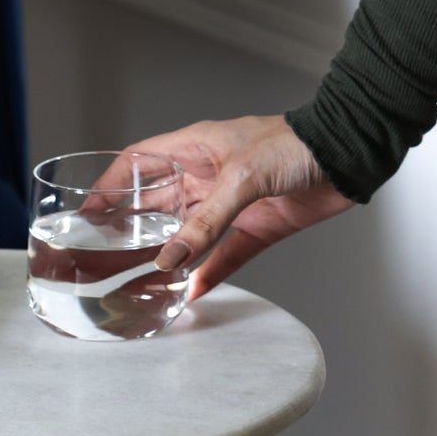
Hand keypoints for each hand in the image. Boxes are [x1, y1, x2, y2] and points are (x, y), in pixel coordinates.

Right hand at [98, 115, 354, 304]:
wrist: (349, 154)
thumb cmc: (297, 144)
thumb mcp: (241, 179)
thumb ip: (203, 222)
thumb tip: (168, 259)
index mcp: (195, 148)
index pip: (139, 163)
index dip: (111, 185)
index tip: (86, 210)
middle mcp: (207, 176)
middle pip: (157, 203)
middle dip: (130, 226)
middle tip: (103, 252)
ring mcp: (231, 203)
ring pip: (188, 234)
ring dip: (167, 256)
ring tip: (139, 279)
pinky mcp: (257, 227)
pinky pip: (225, 256)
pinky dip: (209, 274)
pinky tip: (191, 291)